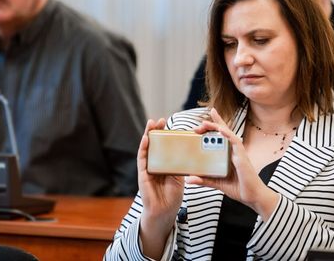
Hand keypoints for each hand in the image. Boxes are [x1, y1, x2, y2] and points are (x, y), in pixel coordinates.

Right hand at [138, 119, 183, 257]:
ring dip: (148, 135)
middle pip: (154, 143)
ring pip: (146, 148)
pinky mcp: (142, 174)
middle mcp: (154, 163)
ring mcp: (147, 168)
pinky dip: (143, 148)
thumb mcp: (180, 177)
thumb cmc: (172, 196)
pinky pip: (142, 159)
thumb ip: (181, 166)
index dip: (165, 134)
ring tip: (151, 123)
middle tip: (160, 119)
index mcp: (164, 163)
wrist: (164, 213)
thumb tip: (191, 153)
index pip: (164, 145)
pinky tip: (146, 139)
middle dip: (156, 131)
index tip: (169, 123)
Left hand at [186, 108, 278, 217]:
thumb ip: (204, 180)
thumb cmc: (238, 187)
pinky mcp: (242, 157)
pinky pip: (235, 142)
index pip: (222, 135)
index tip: (208, 115)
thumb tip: (189, 178)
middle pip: (223, 132)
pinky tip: (221, 130)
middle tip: (198, 125)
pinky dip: (228, 135)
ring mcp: (238, 152)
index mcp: (228, 154)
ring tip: (205, 123)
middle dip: (212, 125)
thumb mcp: (217, 183)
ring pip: (228, 134)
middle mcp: (233, 150)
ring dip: (217, 126)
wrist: (252, 197)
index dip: (216, 124)